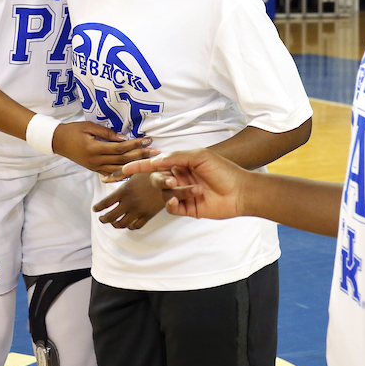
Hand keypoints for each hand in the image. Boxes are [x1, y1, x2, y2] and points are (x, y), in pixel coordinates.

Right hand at [52, 121, 158, 175]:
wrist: (58, 141)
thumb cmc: (73, 130)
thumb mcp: (88, 126)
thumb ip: (107, 133)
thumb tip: (124, 137)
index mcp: (95, 148)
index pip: (120, 148)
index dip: (135, 144)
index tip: (148, 139)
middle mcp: (96, 160)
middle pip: (123, 160)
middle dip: (140, 156)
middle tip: (156, 153)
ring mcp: (95, 167)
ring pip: (119, 169)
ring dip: (135, 166)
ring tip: (149, 163)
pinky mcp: (94, 170)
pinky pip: (111, 174)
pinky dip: (123, 174)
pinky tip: (134, 173)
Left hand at [94, 173, 165, 229]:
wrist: (170, 180)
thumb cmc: (151, 172)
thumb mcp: (134, 170)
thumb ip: (117, 175)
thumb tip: (103, 179)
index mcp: (123, 191)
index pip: (105, 203)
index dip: (98, 208)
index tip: (95, 209)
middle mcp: (129, 203)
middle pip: (111, 216)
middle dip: (104, 219)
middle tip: (102, 218)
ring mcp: (138, 211)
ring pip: (121, 223)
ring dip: (115, 224)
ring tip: (113, 222)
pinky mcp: (147, 216)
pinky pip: (135, 226)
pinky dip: (129, 226)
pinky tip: (128, 223)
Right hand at [121, 148, 250, 220]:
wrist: (240, 192)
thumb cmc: (223, 171)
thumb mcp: (199, 157)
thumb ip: (176, 157)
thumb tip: (155, 161)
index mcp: (182, 164)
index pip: (157, 165)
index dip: (140, 166)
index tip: (124, 169)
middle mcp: (181, 179)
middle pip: (158, 180)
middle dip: (157, 180)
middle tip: (169, 180)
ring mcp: (184, 194)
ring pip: (165, 194)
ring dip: (172, 191)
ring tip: (191, 189)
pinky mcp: (188, 209)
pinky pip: (171, 208)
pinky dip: (171, 204)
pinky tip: (177, 201)